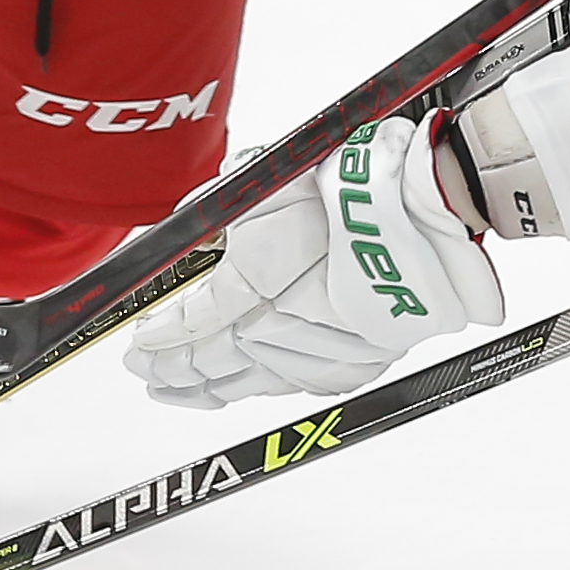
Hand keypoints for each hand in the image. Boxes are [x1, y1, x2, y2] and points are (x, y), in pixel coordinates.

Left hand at [127, 115, 504, 407]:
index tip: (139, 343)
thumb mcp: (269, 181)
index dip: (161, 338)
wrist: (430, 206)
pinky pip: (302, 383)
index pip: (193, 324)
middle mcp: (285, 325)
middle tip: (148, 374)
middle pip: (217, 363)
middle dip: (176, 371)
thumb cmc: (353, 185)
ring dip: (216, 386)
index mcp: (255, 283)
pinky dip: (270, 384)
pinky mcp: (362, 358)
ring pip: (256, 381)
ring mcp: (326, 348)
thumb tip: (185, 222)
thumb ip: (216, 210)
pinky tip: (251, 382)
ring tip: (187, 387)